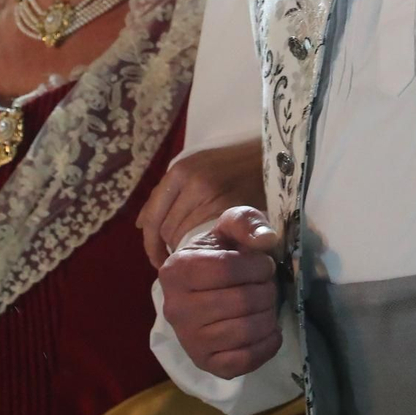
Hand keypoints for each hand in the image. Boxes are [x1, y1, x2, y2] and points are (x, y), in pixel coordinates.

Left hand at [138, 141, 268, 267]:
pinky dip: (207, 249)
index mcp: (179, 170)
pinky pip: (208, 237)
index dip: (151, 243)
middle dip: (170, 248)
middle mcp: (191, 180)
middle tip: (184, 259)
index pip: (152, 216)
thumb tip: (140, 223)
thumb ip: (170, 192)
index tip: (158, 259)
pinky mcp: (232, 207)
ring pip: (186, 236)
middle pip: (166, 229)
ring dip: (188, 250)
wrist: (275, 155)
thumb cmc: (234, 163)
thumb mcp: (197, 167)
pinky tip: (212, 254)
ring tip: (200, 257)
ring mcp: (212, 193)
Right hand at [159, 206, 283, 379]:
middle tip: (266, 286)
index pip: (229, 268)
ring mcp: (188, 340)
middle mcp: (175, 308)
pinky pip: (244, 361)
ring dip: (268, 316)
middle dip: (266, 291)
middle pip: (241, 301)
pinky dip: (266, 346)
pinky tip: (269, 331)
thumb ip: (247, 222)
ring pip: (245, 331)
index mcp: (177, 270)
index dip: (258, 266)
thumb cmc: (220, 253)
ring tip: (266, 306)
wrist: (205, 286)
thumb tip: (266, 240)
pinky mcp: (205, 363)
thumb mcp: (229, 226)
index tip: (264, 265)